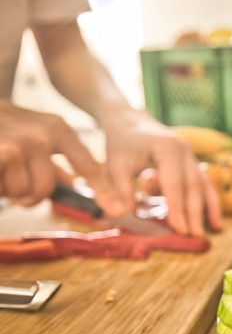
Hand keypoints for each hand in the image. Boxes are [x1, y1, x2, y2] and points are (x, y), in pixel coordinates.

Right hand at [0, 101, 124, 210]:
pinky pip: (4, 190)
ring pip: (23, 193)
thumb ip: (53, 156)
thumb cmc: (0, 125)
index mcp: (57, 128)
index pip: (87, 165)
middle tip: (15, 183)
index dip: (103, 190)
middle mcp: (41, 136)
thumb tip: (72, 184)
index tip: (118, 209)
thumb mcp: (31, 131)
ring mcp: (17, 145)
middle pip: (47, 189)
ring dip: (8, 189)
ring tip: (0, 169)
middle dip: (29, 195)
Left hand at [101, 110, 222, 235]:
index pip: (173, 182)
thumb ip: (118, 189)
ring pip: (203, 185)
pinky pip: (205, 185)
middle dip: (194, 212)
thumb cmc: (121, 145)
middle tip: (194, 237)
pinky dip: (210, 203)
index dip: (177, 207)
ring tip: (210, 231)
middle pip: (193, 185)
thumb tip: (124, 214)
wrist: (131, 123)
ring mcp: (192, 157)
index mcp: (167, 147)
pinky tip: (216, 223)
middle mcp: (185, 150)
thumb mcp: (114, 165)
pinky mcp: (193, 164)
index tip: (178, 229)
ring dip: (207, 209)